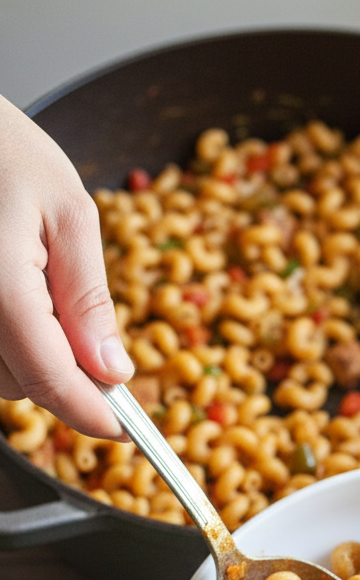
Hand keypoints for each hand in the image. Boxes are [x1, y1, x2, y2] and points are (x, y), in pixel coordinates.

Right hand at [0, 95, 133, 437]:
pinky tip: (18, 296)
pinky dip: (8, 342)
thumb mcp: (69, 215)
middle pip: (22, 387)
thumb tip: (113, 371)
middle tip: (89, 335)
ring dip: (32, 360)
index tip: (126, 428)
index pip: (51, 381)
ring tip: (42, 294)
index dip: (93, 414)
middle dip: (65, 378)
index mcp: (0, 289)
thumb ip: (90, 300)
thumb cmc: (3, 150)